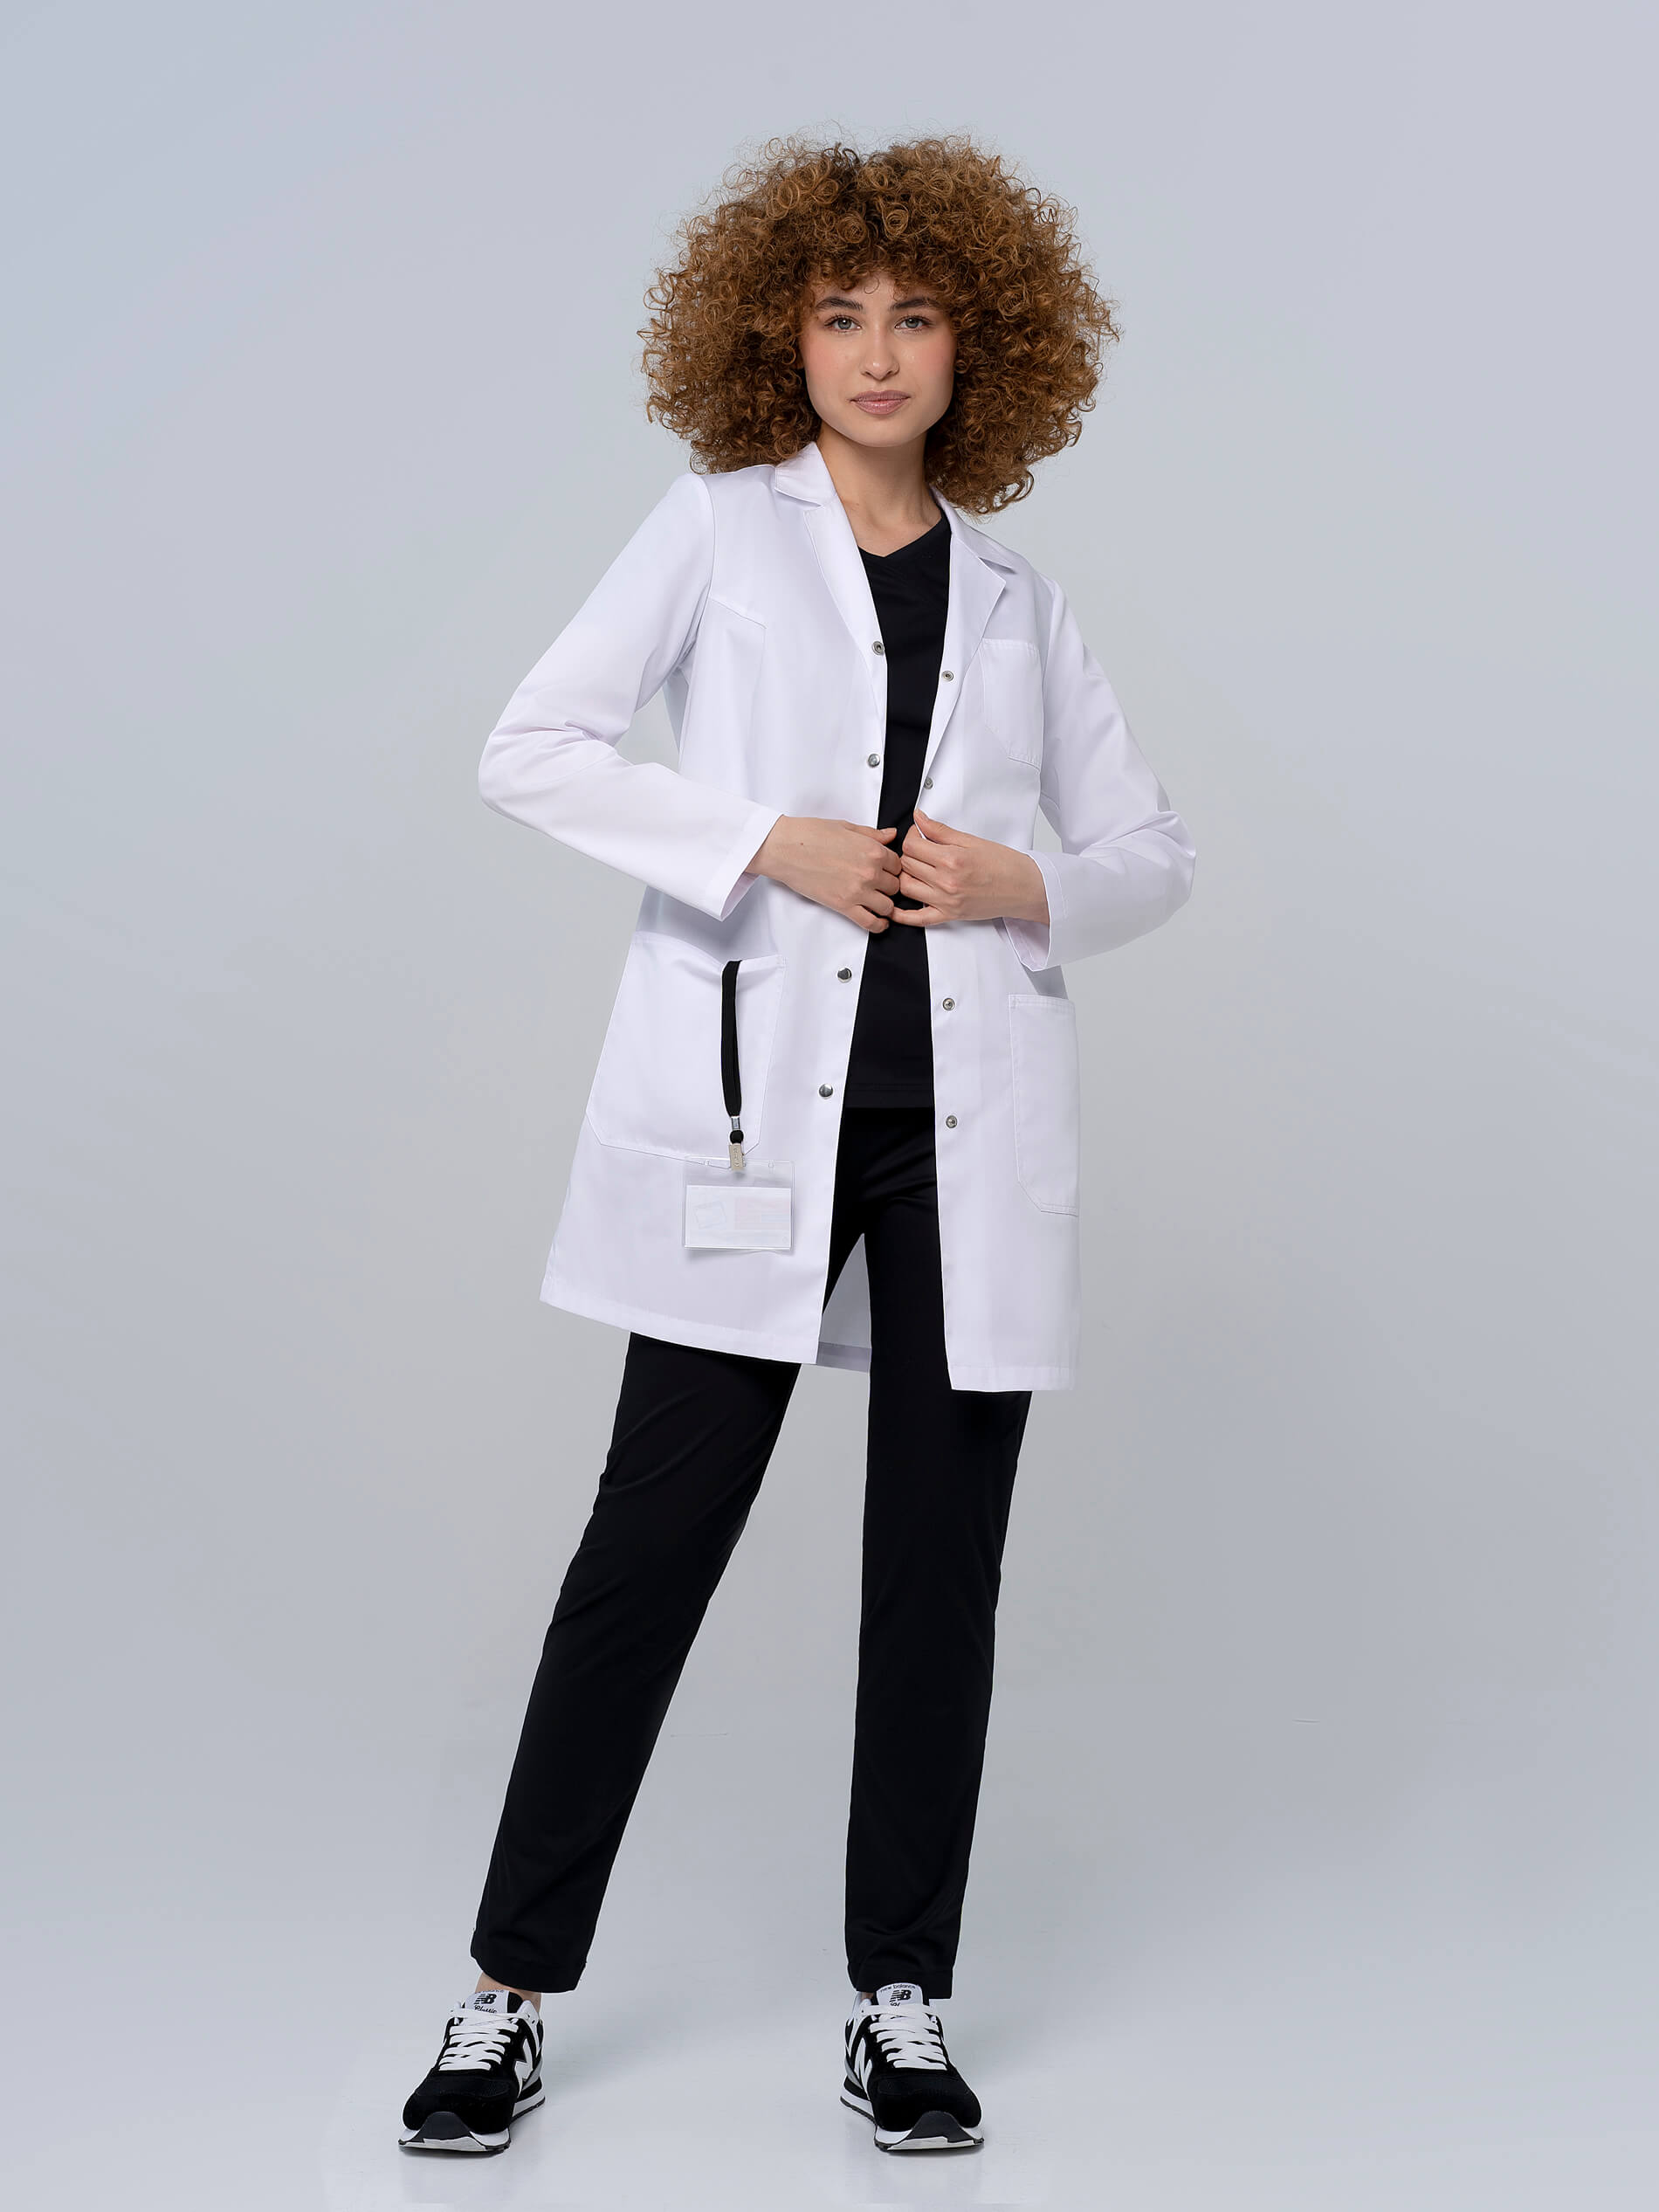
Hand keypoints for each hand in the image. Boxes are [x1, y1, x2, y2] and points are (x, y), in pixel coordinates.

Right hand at [750, 816, 902, 930]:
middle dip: (888, 886)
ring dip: (885, 905)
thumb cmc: (810, 834)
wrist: (785, 848)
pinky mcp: (843, 906)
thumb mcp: (845, 828)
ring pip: (887, 906)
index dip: (892, 868)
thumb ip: (871, 835)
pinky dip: (878, 926)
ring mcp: (857, 891)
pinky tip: (879, 923)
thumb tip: (891, 835)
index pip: (897, 865)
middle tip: (879, 885)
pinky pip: (870, 923)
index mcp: (872, 850)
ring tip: (878, 902)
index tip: (885, 870)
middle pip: (894, 886)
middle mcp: (869, 872)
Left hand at [891, 810, 1049, 926]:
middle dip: (908, 853)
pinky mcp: (949, 915)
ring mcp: (946, 901)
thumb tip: (919, 818)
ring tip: (915, 869)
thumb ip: (941, 831)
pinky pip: (918, 918)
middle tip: (919, 849)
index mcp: (952, 859)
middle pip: (907, 864)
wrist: (1024, 888)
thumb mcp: (972, 840)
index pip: (911, 845)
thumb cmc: (1004, 865)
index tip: (918, 835)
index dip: (910, 836)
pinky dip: (902, 915)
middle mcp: (946, 881)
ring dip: (905, 876)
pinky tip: (895, 907)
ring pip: (906, 887)